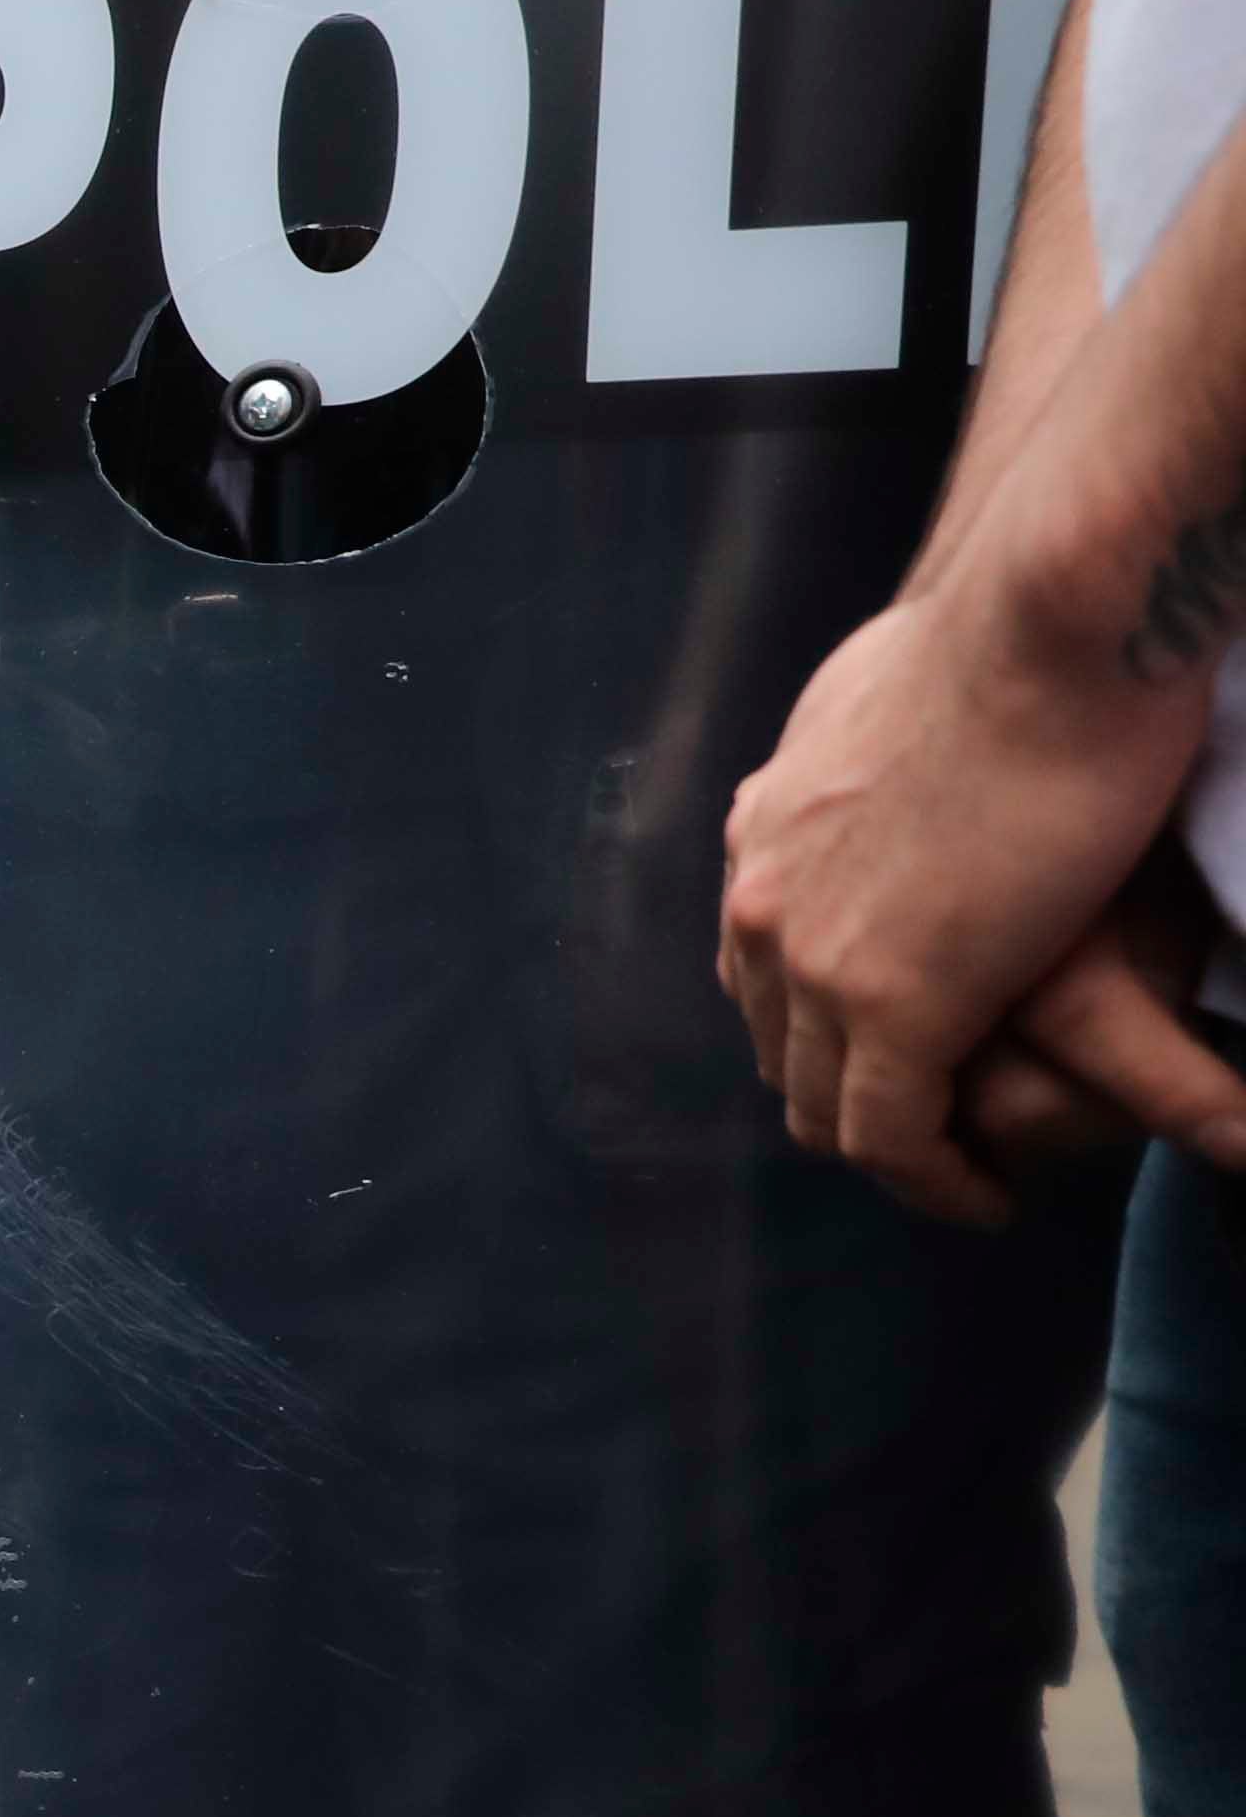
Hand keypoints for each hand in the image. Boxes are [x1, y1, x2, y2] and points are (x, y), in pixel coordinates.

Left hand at [718, 568, 1244, 1218]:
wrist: (1053, 619)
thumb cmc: (1017, 625)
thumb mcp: (894, 681)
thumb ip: (864, 740)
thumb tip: (874, 735)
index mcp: (766, 826)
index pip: (763, 961)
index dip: (820, 1021)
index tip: (888, 1056)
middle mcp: (762, 897)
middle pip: (779, 1041)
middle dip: (843, 1095)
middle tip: (923, 1134)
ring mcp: (814, 958)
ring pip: (823, 1101)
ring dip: (887, 1151)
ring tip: (954, 1178)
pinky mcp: (895, 1006)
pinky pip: (888, 1135)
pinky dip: (930, 1180)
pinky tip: (981, 1197)